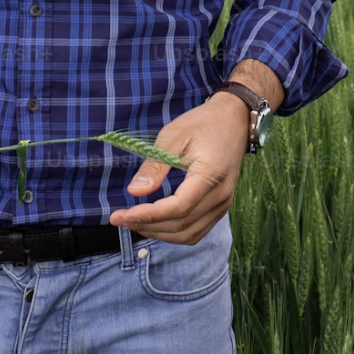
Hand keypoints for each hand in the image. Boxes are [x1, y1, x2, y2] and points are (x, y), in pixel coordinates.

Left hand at [109, 95, 248, 243]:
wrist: (234, 120)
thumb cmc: (202, 123)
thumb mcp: (173, 135)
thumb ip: (155, 165)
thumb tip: (135, 192)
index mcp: (210, 174)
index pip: (179, 207)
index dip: (148, 215)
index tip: (121, 215)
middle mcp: (221, 195)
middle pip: (181, 225)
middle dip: (147, 226)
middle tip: (119, 218)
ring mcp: (223, 203)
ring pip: (189, 234)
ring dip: (159, 233)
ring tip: (134, 222)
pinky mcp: (221, 207)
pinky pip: (197, 231)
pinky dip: (174, 233)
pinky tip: (155, 224)